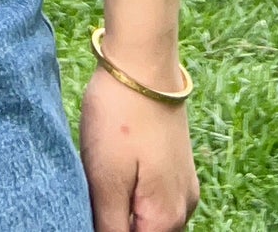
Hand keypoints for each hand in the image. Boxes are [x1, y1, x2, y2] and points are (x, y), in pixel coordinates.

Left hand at [79, 67, 199, 231]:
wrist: (143, 62)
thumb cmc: (121, 116)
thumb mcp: (104, 178)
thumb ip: (109, 225)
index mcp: (166, 219)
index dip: (106, 228)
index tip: (94, 201)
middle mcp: (184, 209)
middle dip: (115, 218)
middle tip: (94, 185)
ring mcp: (184, 187)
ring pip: (147, 217)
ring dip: (123, 206)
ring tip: (104, 171)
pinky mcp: (177, 167)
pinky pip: (153, 196)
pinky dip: (132, 190)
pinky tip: (115, 164)